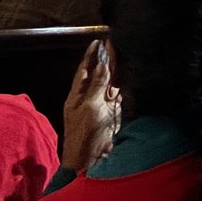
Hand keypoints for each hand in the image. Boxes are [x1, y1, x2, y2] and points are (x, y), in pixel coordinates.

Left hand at [61, 40, 117, 171]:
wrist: (88, 159)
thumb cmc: (84, 132)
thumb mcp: (90, 106)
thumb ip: (97, 84)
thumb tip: (103, 63)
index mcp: (77, 95)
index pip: (84, 69)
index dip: (91, 56)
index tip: (98, 41)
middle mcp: (88, 98)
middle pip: (98, 75)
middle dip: (105, 60)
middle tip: (112, 44)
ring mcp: (99, 106)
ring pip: (108, 84)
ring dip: (114, 72)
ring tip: (120, 56)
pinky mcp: (110, 114)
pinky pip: (116, 96)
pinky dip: (120, 87)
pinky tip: (124, 78)